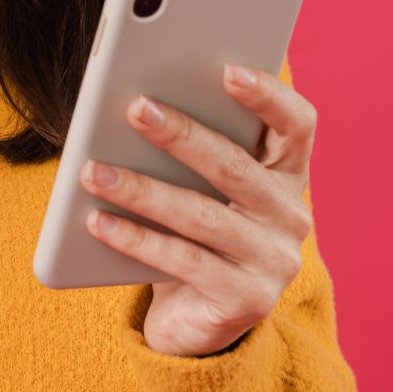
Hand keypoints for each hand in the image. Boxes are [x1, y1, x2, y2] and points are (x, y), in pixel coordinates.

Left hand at [78, 62, 317, 356]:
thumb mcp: (198, 187)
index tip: (228, 70)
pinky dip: (136, 238)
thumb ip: (189, 150)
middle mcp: (292, 216)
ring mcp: (274, 261)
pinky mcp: (247, 300)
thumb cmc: (191, 234)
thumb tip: (139, 103)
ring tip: (94, 170)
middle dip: (181, 134)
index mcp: (288, 174)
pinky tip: (97, 221)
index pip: (298, 125)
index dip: (269, 96)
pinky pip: (184, 262)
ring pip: (203, 215)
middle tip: (136, 108)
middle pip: (236, 166)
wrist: (194, 321)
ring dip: (143, 189)